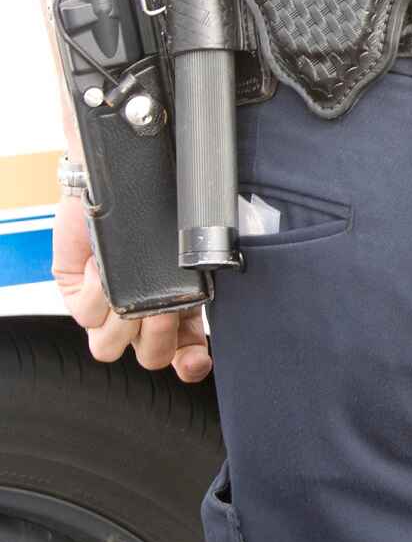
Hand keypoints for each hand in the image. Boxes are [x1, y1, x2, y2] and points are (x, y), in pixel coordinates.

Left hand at [52, 191, 211, 381]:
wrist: (124, 176)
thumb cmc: (164, 207)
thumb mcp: (192, 249)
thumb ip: (203, 283)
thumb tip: (204, 315)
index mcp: (177, 308)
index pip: (185, 355)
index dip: (190, 364)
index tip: (196, 359)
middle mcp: (142, 313)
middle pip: (149, 357)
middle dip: (159, 337)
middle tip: (165, 308)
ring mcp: (108, 307)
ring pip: (108, 348)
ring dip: (125, 321)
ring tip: (134, 288)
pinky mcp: (77, 295)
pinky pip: (87, 314)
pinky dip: (98, 289)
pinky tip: (106, 264)